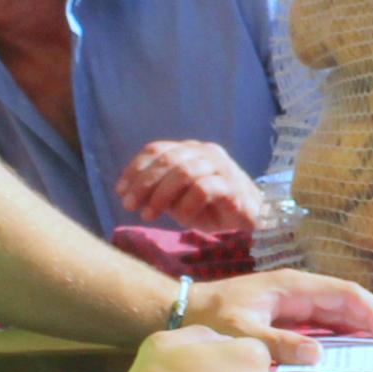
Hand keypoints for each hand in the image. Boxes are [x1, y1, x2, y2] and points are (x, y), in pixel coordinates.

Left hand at [118, 139, 273, 237]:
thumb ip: (159, 191)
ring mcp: (222, 166)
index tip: (120, 191)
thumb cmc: (212, 210)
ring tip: (149, 215)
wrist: (251, 222)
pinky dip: (187, 205)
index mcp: (190, 150)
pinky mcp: (233, 185)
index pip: (157, 149)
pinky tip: (181, 219)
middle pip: (168, 159)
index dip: (136, 169)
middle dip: (144, 183)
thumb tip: (129, 194)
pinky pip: (203, 189)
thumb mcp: (179, 199)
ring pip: (184, 172)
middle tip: (130, 205)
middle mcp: (206, 152)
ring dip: (161, 195)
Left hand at [192, 268, 372, 367]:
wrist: (188, 308)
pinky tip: (366, 342)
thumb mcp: (242, 332)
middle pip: (353, 298)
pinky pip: (331, 319)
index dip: (372, 313)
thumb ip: (278, 342)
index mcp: (295, 286)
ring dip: (372, 322)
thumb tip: (318, 353)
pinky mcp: (293, 312)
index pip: (345, 294)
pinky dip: (352, 329)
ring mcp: (299, 300)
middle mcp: (302, 289)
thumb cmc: (212, 317)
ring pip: (345, 308)